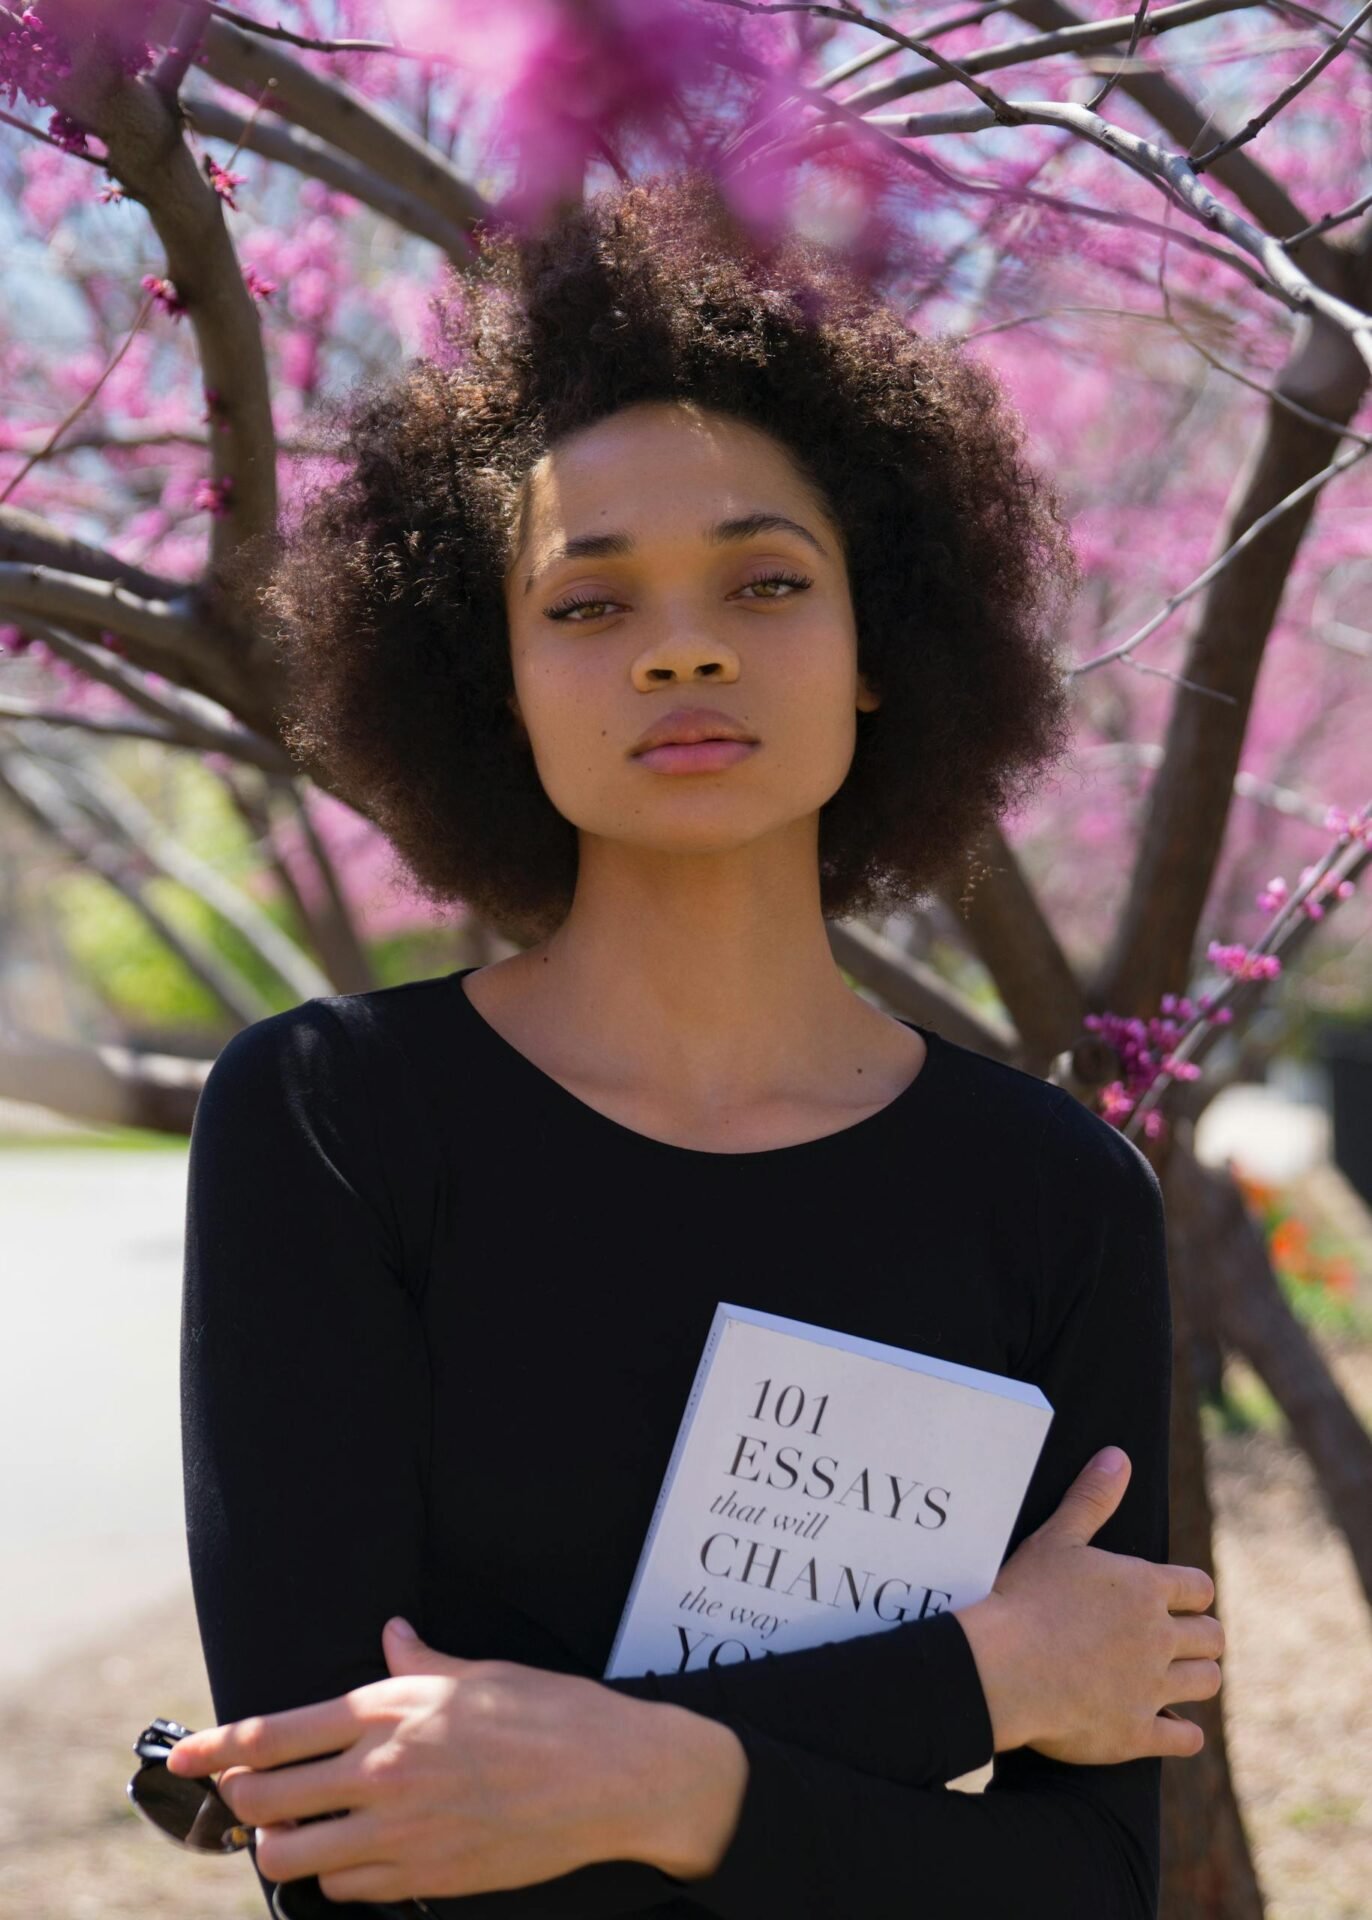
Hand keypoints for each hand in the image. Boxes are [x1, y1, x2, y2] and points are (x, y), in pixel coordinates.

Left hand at [164, 1618, 667, 1902]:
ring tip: (291, 1833)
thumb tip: (391, 1634)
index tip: (183, 1756)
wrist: (610, 1777)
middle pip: (265, 1800)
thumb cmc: (550, 1713)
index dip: (215, 1748)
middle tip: (245, 1797)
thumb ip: (418, 1661)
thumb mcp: (478, 1672)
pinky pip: (346, 1890)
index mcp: (390, 1709)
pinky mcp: (424, 1877)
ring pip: (293, 1857)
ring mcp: (401, 1831)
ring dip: (281, 1846)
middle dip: (240, 1801)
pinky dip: (334, 1877)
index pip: (273, 1734)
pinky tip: (350, 1858)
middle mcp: (383, 1770)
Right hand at [955, 1448, 1223, 1765]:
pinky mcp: (1137, 1733)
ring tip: (1175, 1677)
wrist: (1001, 1667)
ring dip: (1196, 1677)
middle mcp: (1159, 1637)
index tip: (1177, 1599)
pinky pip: (1186, 1737)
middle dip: (1200, 1636)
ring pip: (1207, 1683)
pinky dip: (1183, 1732)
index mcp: (1145, 1588)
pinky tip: (1167, 1724)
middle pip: (1212, 1637)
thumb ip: (1091, 1499)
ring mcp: (1151, 1688)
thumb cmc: (1024, 1598)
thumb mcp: (1056, 1540)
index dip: (1191, 1593)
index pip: (1199, 1588)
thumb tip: (1118, 1457)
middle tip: (1176, 1640)